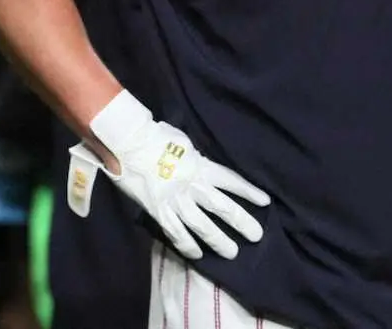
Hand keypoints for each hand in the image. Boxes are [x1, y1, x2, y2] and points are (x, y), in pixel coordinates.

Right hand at [67, 91, 269, 260]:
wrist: (127, 142)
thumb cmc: (153, 136)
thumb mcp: (181, 141)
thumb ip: (194, 157)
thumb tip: (203, 165)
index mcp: (200, 165)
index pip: (230, 181)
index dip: (248, 191)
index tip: (265, 202)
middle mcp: (192, 185)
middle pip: (222, 207)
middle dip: (241, 222)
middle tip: (256, 236)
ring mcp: (175, 200)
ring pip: (202, 225)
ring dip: (218, 240)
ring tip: (232, 252)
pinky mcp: (159, 210)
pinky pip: (176, 232)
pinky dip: (187, 245)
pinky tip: (197, 254)